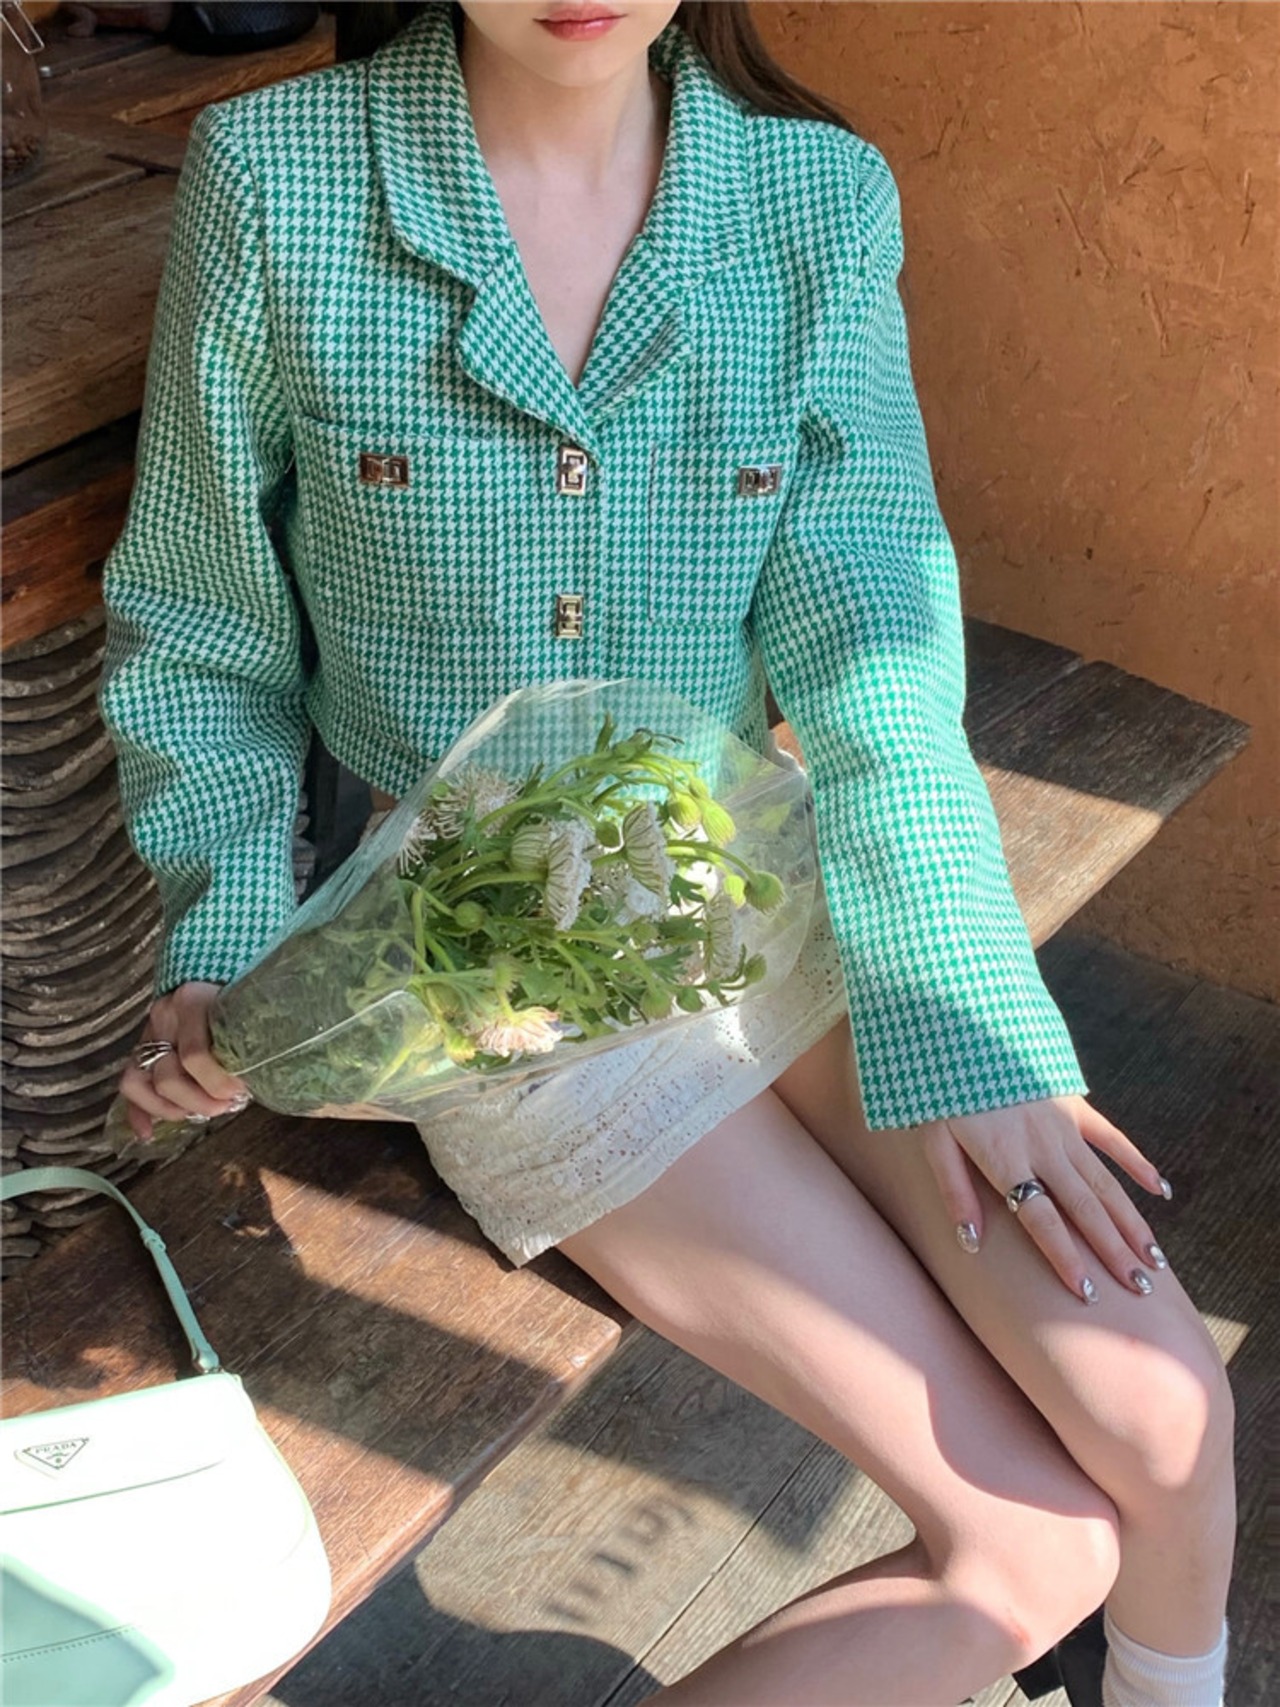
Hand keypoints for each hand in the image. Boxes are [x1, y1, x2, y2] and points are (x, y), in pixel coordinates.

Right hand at [119, 982, 248, 1143]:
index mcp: (192, 1000)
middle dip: (197, 1101)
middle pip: (167, 1076)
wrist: (222, 969)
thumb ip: (253, 1033)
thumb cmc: (241, 994)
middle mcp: (164, 1015)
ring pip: (140, 1082)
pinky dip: (137, 1112)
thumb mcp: (249, 1005)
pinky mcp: (144, 1048)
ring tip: (200, 1115)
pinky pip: (131, 1085)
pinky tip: (148, 1133)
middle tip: (225, 1106)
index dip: (217, 1082)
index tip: (240, 1092)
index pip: (194, 1055)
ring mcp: (150, 1032)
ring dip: (171, 1108)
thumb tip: (265, 1077)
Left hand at [920, 1094, 1169, 1301]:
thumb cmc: (942, 1091)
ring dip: (1130, 1221)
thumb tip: (970, 1243)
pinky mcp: (1073, 1105)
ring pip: (1104, 1182)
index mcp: (1005, 1158)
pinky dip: (1136, 1163)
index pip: (1040, 1220)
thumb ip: (954, 1191)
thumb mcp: (932, 1140)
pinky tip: (1160, 1190)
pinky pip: (1112, 1138)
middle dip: (1112, 1251)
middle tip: (1139, 1288)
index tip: (1086, 1293)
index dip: (1063, 1257)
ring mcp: (1062, 1125)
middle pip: (1083, 1208)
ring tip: (1153, 1259)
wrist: (963, 1028)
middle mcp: (1042, 1146)